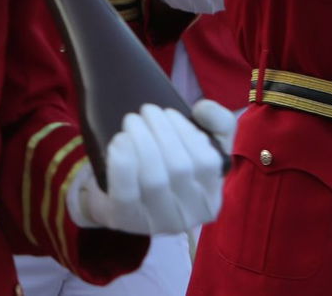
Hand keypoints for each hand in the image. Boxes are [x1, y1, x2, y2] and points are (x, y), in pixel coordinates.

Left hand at [67, 103, 226, 233]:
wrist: (115, 193)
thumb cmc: (163, 165)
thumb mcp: (196, 145)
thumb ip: (217, 123)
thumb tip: (205, 109)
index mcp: (210, 199)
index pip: (208, 163)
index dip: (187, 133)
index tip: (168, 112)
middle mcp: (188, 217)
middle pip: (179, 168)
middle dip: (161, 131)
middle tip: (144, 111)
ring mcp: (156, 223)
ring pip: (155, 179)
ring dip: (141, 141)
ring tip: (131, 121)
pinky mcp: (125, 221)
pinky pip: (126, 194)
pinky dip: (122, 164)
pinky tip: (119, 141)